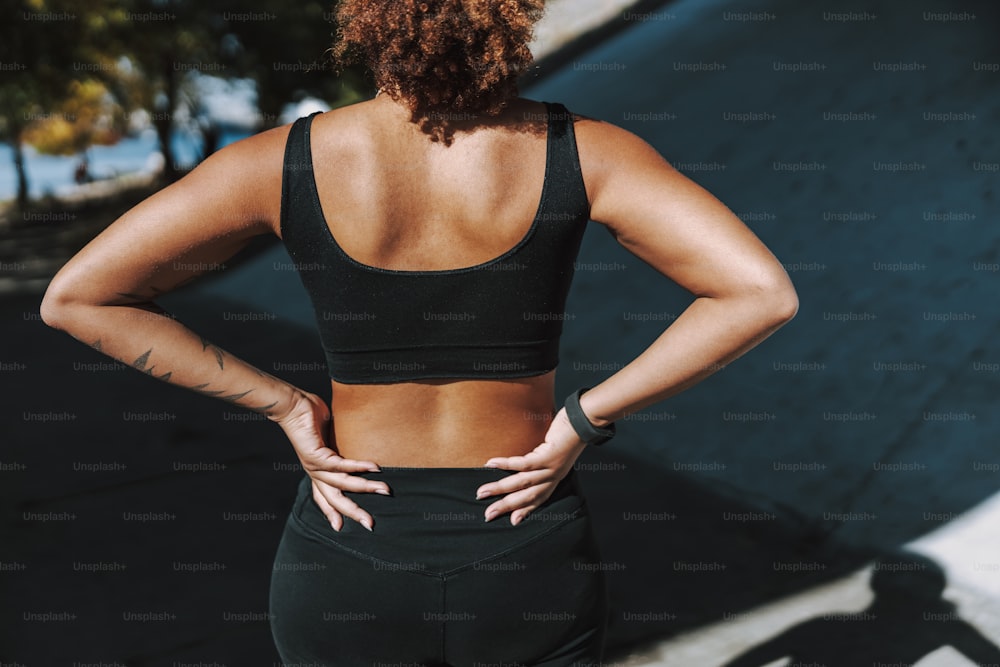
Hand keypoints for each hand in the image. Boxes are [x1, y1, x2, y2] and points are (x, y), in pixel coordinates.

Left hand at [269, 391, 389, 531]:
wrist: (293, 405)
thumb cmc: (312, 417)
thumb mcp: (331, 437)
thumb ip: (343, 446)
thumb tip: (363, 442)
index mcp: (317, 471)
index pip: (324, 497)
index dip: (332, 512)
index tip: (340, 528)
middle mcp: (314, 472)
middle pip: (334, 499)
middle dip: (353, 513)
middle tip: (370, 525)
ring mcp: (314, 466)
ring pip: (341, 484)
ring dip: (365, 488)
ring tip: (385, 490)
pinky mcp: (316, 456)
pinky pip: (340, 465)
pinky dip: (358, 467)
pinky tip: (374, 468)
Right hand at [475, 408, 587, 525]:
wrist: (583, 422)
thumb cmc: (566, 435)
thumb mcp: (555, 454)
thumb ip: (542, 462)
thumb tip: (523, 463)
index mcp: (554, 478)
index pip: (537, 499)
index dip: (524, 510)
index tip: (511, 522)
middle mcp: (553, 477)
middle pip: (526, 496)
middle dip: (505, 506)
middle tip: (487, 514)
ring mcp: (551, 468)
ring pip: (522, 483)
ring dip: (500, 489)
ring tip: (482, 492)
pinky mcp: (548, 456)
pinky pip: (523, 464)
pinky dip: (505, 465)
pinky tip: (491, 464)